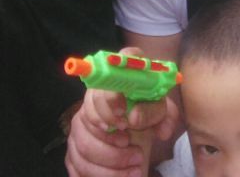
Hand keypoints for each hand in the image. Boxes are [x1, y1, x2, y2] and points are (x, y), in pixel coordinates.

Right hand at [65, 48, 178, 176]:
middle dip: (111, 140)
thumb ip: (157, 111)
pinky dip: (98, 173)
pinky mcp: (75, 142)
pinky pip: (75, 162)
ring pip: (82, 143)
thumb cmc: (152, 109)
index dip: (110, 96)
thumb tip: (134, 117)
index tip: (124, 114)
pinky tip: (120, 175)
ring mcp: (81, 118)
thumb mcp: (163, 109)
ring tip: (135, 166)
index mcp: (116, 74)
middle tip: (136, 151)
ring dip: (109, 161)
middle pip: (87, 114)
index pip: (103, 76)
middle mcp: (94, 92)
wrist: (145, 122)